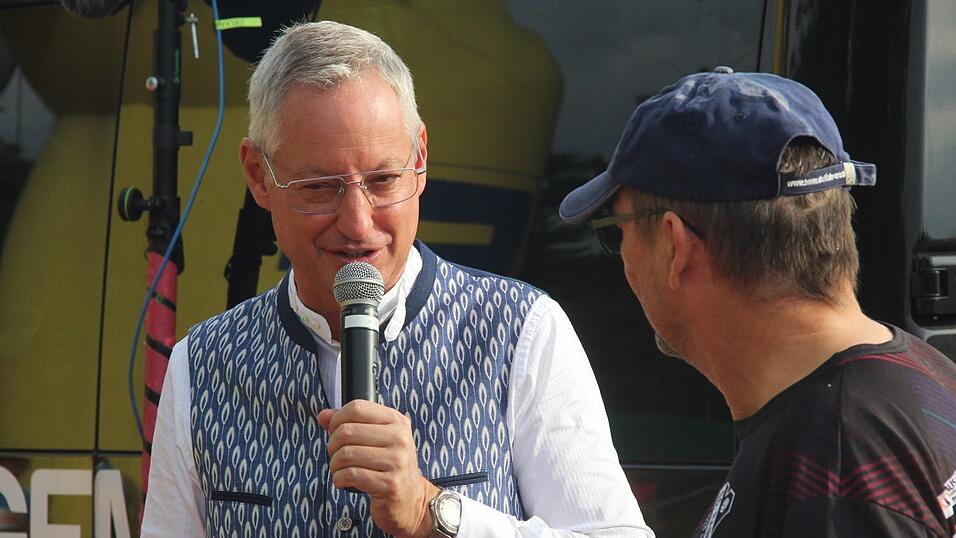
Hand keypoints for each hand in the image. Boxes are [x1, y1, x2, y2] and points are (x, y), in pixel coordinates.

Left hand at [318, 400, 440, 537]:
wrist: (410, 499)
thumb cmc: (389, 466)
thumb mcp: (375, 439)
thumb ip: (349, 424)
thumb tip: (324, 416)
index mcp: (397, 421)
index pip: (357, 407)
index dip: (337, 419)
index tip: (334, 432)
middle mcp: (400, 438)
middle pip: (347, 431)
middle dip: (332, 446)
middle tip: (336, 455)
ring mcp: (397, 461)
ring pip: (346, 454)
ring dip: (334, 465)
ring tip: (340, 470)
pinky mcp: (390, 484)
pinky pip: (350, 475)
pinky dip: (339, 479)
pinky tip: (344, 481)